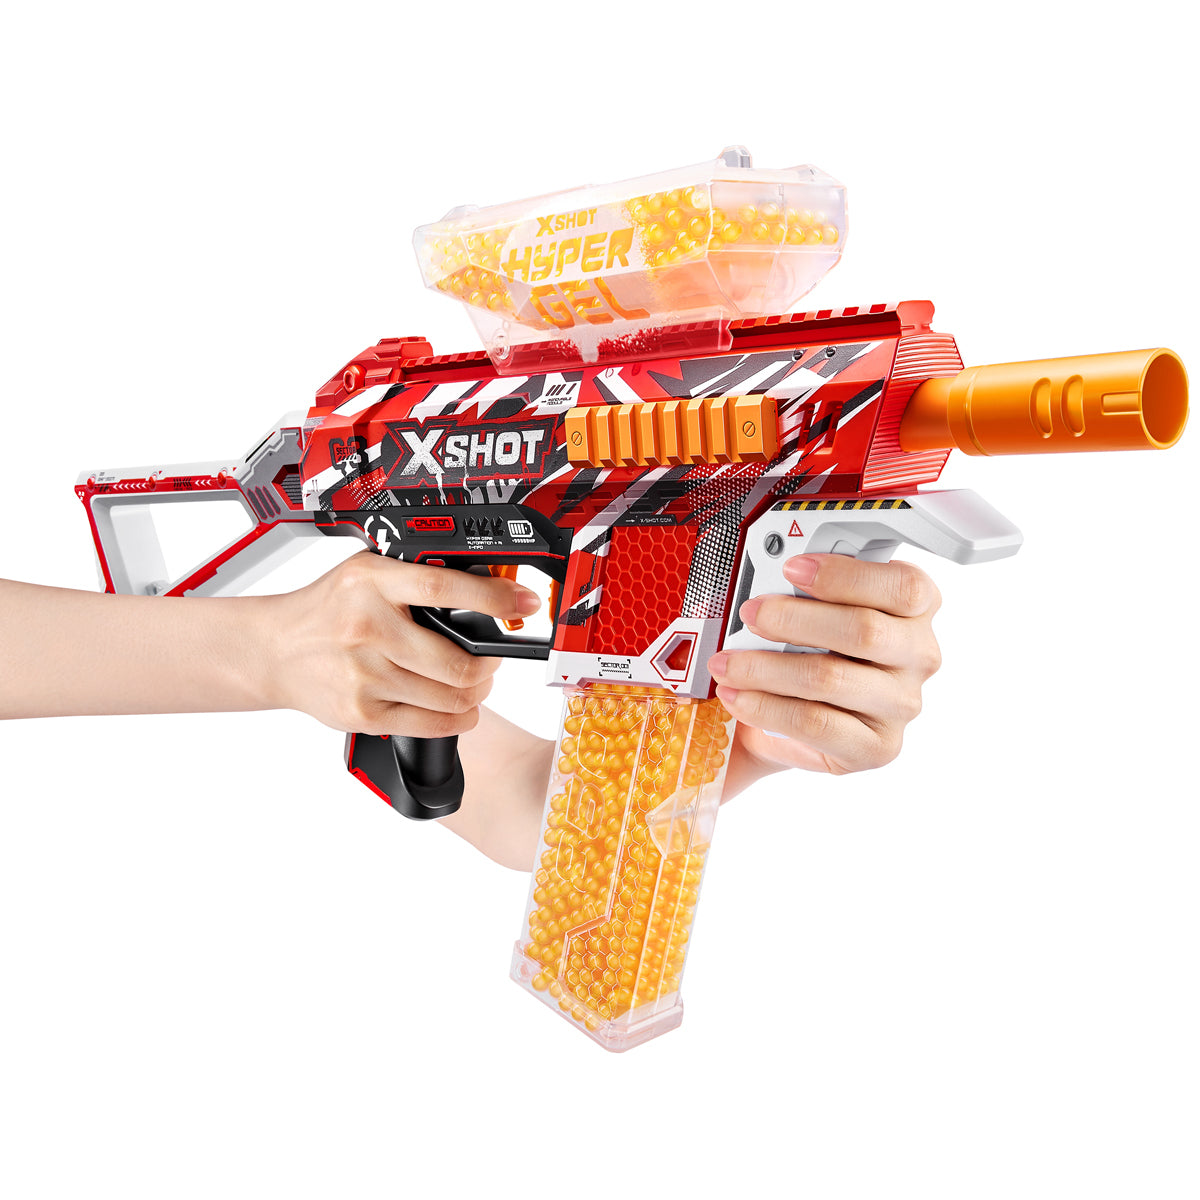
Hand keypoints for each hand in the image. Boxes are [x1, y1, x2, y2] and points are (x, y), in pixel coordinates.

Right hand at [262, 553, 539, 738]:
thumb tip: (488, 590)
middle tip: (491, 659)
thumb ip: (417, 578)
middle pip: (458, 661)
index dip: (493, 598)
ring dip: (476, 693)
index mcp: (372, 582)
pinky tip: (458, 708)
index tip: (524, 603)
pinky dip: (458, 719)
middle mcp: (367, 627)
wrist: (273, 650)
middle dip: (490, 664)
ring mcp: (363, 675)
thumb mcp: (368, 573)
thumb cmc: (327, 609)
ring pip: (451, 697)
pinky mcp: (361, 713)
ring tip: (471, 682)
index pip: (444, 589)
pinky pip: (432, 724)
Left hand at [707, 554, 941, 786]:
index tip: (792, 569)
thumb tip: (765, 581)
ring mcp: (901, 704)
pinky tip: (738, 697)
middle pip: (864, 630)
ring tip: (727, 663)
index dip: (845, 575)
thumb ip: (802, 590)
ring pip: (830, 677)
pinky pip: (816, 724)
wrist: (788, 720)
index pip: (902, 586)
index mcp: (915, 609)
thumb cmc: (805, 652)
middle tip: (750, 613)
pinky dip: (767, 707)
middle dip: (793, 618)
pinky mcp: (876, 747)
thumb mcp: (809, 610)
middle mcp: (918, 656)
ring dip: (766, 667)